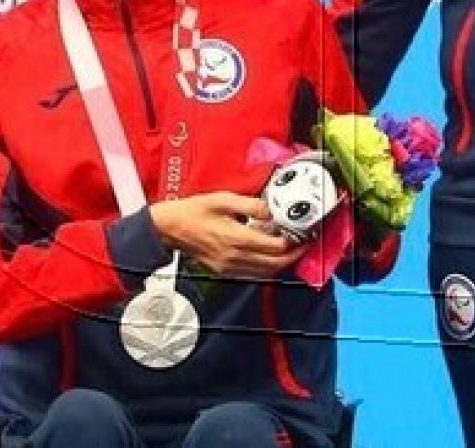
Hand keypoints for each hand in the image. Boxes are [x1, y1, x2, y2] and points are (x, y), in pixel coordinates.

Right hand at [149, 192, 304, 279]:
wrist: (168, 229)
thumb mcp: (223, 199)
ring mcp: (230, 267)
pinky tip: (270, 253)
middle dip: (294, 254)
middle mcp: (236, 258)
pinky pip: (253, 274)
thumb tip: (272, 210)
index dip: (294, 242)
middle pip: (275, 264)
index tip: (305, 232)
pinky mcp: (225, 270)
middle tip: (306, 242)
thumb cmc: (193, 211)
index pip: (276, 247)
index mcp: (237, 239)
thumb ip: (250, 205)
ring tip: (292, 247)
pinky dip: (267, 266)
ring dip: (282, 262)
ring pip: (266, 272)